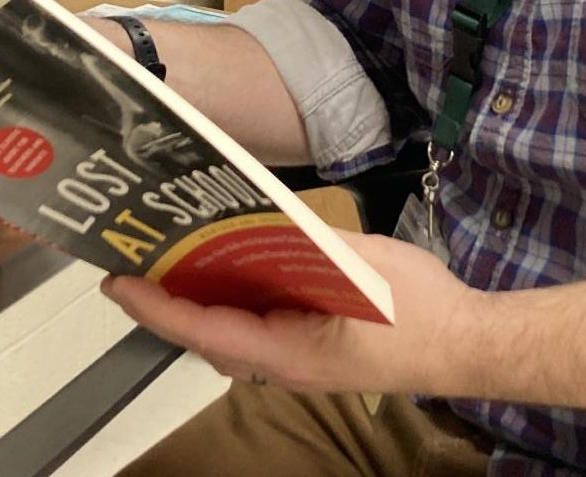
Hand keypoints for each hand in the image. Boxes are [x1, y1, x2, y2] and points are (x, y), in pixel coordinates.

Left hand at [101, 229, 481, 396]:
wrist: (466, 342)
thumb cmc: (419, 313)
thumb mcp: (361, 266)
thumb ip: (308, 246)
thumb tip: (262, 220)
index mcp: (287, 351)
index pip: (203, 327)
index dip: (157, 304)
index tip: (120, 282)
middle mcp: (284, 364)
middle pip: (208, 335)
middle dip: (166, 303)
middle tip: (134, 265)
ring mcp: (301, 360)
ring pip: (232, 334)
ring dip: (198, 303)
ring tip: (173, 262)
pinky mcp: (317, 349)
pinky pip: (260, 328)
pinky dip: (235, 302)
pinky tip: (235, 271)